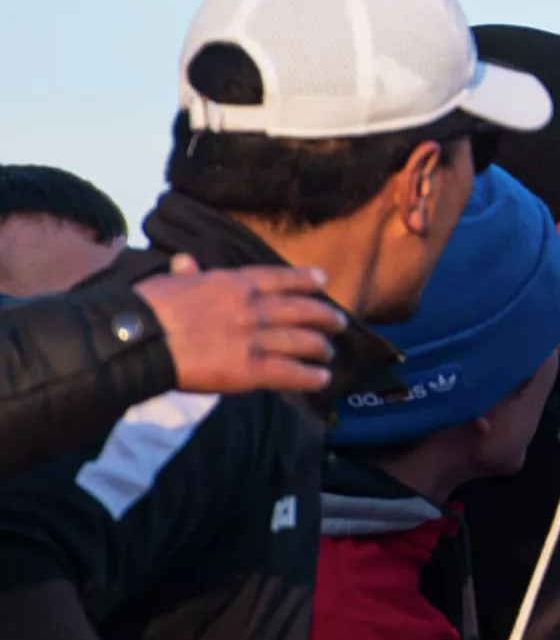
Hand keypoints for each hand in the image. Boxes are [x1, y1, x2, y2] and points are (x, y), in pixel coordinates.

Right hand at [135, 255, 343, 394]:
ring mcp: (252, 339)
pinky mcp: (248, 370)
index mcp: (232, 284)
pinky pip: (288, 372)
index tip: (324, 280)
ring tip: (329, 352)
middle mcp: (250, 308)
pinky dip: (309, 376)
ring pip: (299, 341)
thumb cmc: (147, 308)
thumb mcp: (170, 281)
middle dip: (323, 316)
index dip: (304, 280)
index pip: (278, 278)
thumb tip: (185, 261)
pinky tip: (322, 379)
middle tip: (340, 322)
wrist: (140, 338)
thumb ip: (186, 274)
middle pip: (299, 310)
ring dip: (319, 347)